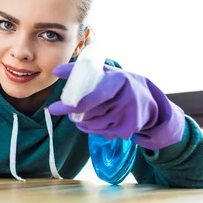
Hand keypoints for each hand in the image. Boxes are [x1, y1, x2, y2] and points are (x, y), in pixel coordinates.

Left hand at [48, 63, 184, 149]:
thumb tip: (55, 71)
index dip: (75, 104)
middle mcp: (127, 97)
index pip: (95, 96)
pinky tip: (94, 123)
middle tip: (70, 113)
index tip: (54, 108)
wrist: (148, 98)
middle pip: (92, 113)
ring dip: (83, 123)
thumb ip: (78, 70)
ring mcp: (129, 115)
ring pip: (95, 125)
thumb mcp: (103, 71)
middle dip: (75, 115)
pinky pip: (102, 133)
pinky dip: (93, 130)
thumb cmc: (117, 83)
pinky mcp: (129, 129)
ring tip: (81, 117)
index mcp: (119, 79)